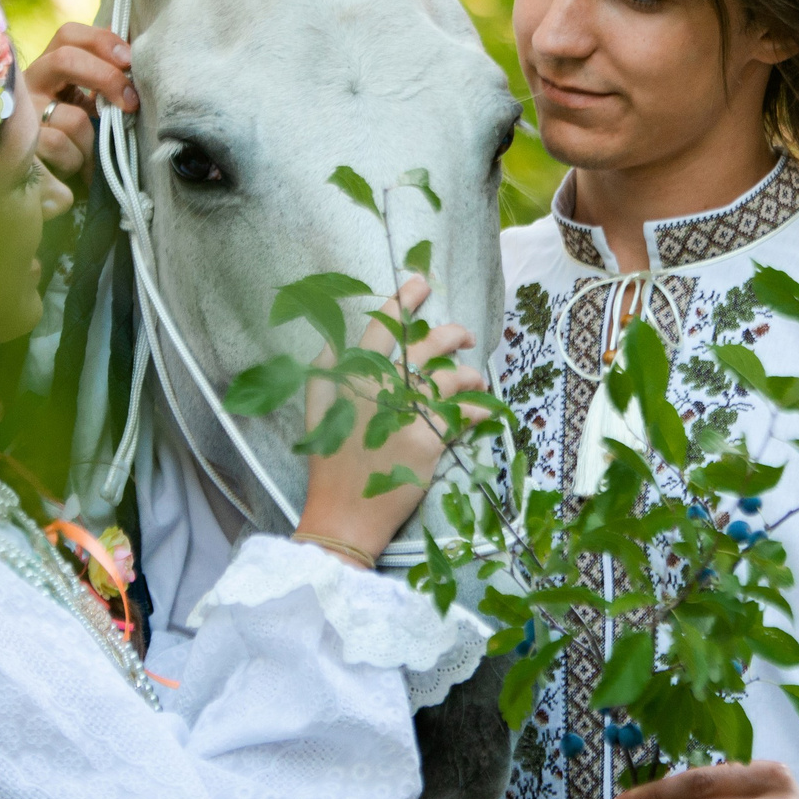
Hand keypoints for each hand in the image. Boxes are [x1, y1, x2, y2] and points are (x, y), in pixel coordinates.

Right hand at [25, 21, 137, 176]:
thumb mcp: (88, 105)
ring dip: (92, 141)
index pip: (68, 35)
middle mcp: (28, 86)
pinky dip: (78, 162)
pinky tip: (75, 169)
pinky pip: (62, 147)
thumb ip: (104, 82)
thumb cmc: (74, 142)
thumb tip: (137, 61)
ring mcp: (22, 116)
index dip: (102, 40)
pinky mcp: (19, 147)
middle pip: (65, 60)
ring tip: (90, 155)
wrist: (46, 188)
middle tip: (131, 102)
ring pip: (72, 117)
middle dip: (106, 78)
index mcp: (48, 70)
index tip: (130, 60)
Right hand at [296, 276, 489, 565]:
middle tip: (465, 336)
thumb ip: (324, 372)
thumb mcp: (314, 411)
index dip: (401, 301)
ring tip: (474, 381)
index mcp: (351, 379)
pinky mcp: (428, 441)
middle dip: (452, 334)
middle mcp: (380, 390)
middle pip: (425, 347)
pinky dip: (479, 411)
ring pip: (451, 378)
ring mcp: (406, 414)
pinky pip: (464, 415)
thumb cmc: (328, 465)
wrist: (343, 515)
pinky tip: (484, 412)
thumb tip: (335, 339)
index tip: (419, 283)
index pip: (380, 329)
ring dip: (468, 376)